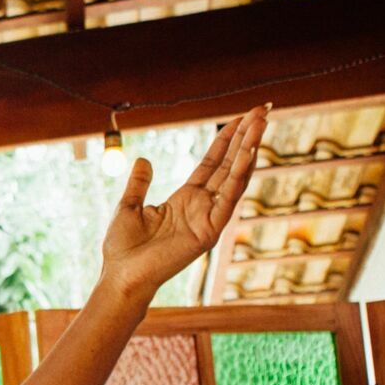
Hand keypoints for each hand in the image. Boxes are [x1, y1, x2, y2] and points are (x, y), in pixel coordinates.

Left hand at [99, 105, 269, 299]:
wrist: (120, 276)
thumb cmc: (123, 248)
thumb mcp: (129, 206)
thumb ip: (140, 183)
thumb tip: (143, 159)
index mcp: (186, 199)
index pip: (213, 163)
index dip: (227, 139)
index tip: (242, 117)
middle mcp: (203, 206)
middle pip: (230, 164)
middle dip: (247, 136)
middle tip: (263, 109)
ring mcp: (209, 218)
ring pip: (235, 176)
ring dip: (249, 148)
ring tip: (261, 122)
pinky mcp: (210, 231)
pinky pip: (229, 198)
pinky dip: (239, 175)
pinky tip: (249, 152)